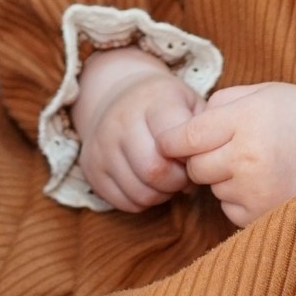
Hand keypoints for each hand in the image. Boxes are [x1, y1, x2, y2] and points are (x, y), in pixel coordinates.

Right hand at [71, 47, 200, 213]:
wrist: (118, 93)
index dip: (190, 159)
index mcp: (153, 100)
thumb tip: (206, 167)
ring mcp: (101, 144)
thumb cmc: (166, 104)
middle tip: (182, 174)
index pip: (172, 142)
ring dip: (161, 195)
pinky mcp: (90, 168)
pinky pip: (123, 202)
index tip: (193, 156)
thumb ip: (205, 131)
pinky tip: (148, 183)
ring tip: (167, 179)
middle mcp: (121, 120)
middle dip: (176, 181)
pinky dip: (142, 201)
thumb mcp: (190, 102)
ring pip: (140, 192)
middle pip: (154, 171)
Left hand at [158, 81, 295, 227]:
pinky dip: (240, 198)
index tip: (173, 142)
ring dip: (224, 179)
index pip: (184, 138)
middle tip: (228, 148)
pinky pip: (231, 209)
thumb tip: (188, 127)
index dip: (172, 140)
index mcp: (244, 122)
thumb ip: (220, 103)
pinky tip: (265, 182)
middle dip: (202, 159)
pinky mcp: (262, 217)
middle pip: (195, 168)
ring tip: (257, 164)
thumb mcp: (263, 93)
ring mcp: (255, 192)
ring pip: (214, 189)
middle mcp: (246, 159)